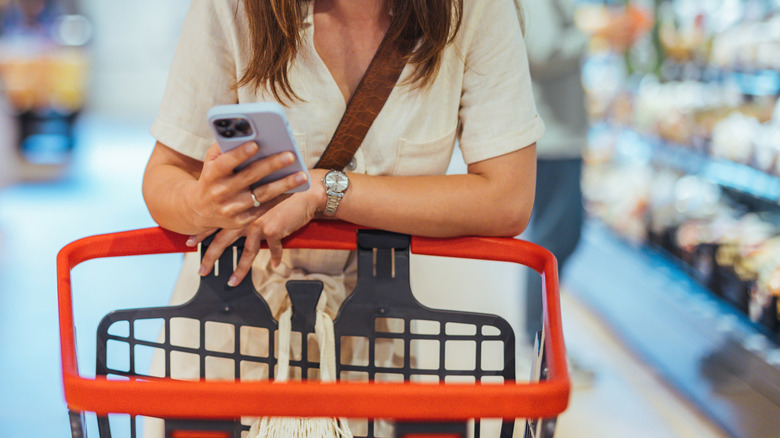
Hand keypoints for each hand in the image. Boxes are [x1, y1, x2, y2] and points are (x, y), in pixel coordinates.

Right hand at [185, 142, 309, 230]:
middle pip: (249, 177)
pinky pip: (265, 208)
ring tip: (302, 175)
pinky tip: (295, 188)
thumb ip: (224, 148)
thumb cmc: (212, 178)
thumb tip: (244, 133)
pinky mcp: (241, 221)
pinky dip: (281, 198)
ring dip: (284, 185)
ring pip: (261, 195)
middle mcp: (220, 193)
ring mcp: (231, 209)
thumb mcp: (211, 162)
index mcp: (211, 175)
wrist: (199, 210)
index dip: (239, 154)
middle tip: (290, 155)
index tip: (256, 144)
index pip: (225, 163)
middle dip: (271, 165)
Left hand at [190, 169, 327, 285]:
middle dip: (210, 258)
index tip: (189, 243)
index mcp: (238, 206)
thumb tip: (237, 212)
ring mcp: (258, 224)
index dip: (201, 233)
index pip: (214, 222)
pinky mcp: (274, 230)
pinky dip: (275, 257)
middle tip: (202, 271)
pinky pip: (273, 249)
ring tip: (232, 282)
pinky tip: (275, 264)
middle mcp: (244, 215)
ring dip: (239, 270)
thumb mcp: (261, 190)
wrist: (305, 190)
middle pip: (223, 241)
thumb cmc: (283, 186)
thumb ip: (247, 201)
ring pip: (246, 252)